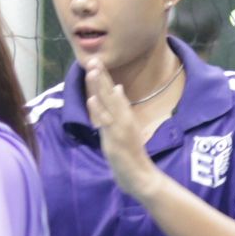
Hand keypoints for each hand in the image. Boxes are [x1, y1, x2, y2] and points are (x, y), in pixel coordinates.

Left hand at [85, 61, 163, 200]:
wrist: (142, 177)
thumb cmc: (132, 155)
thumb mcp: (126, 128)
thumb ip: (119, 109)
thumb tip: (117, 88)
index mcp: (125, 116)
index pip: (112, 93)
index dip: (103, 77)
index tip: (95, 60)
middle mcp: (124, 119)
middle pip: (110, 94)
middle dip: (100, 75)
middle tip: (93, 58)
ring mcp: (120, 128)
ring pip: (108, 104)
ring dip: (100, 86)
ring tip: (92, 69)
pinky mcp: (115, 139)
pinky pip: (106, 122)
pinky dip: (99, 110)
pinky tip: (92, 98)